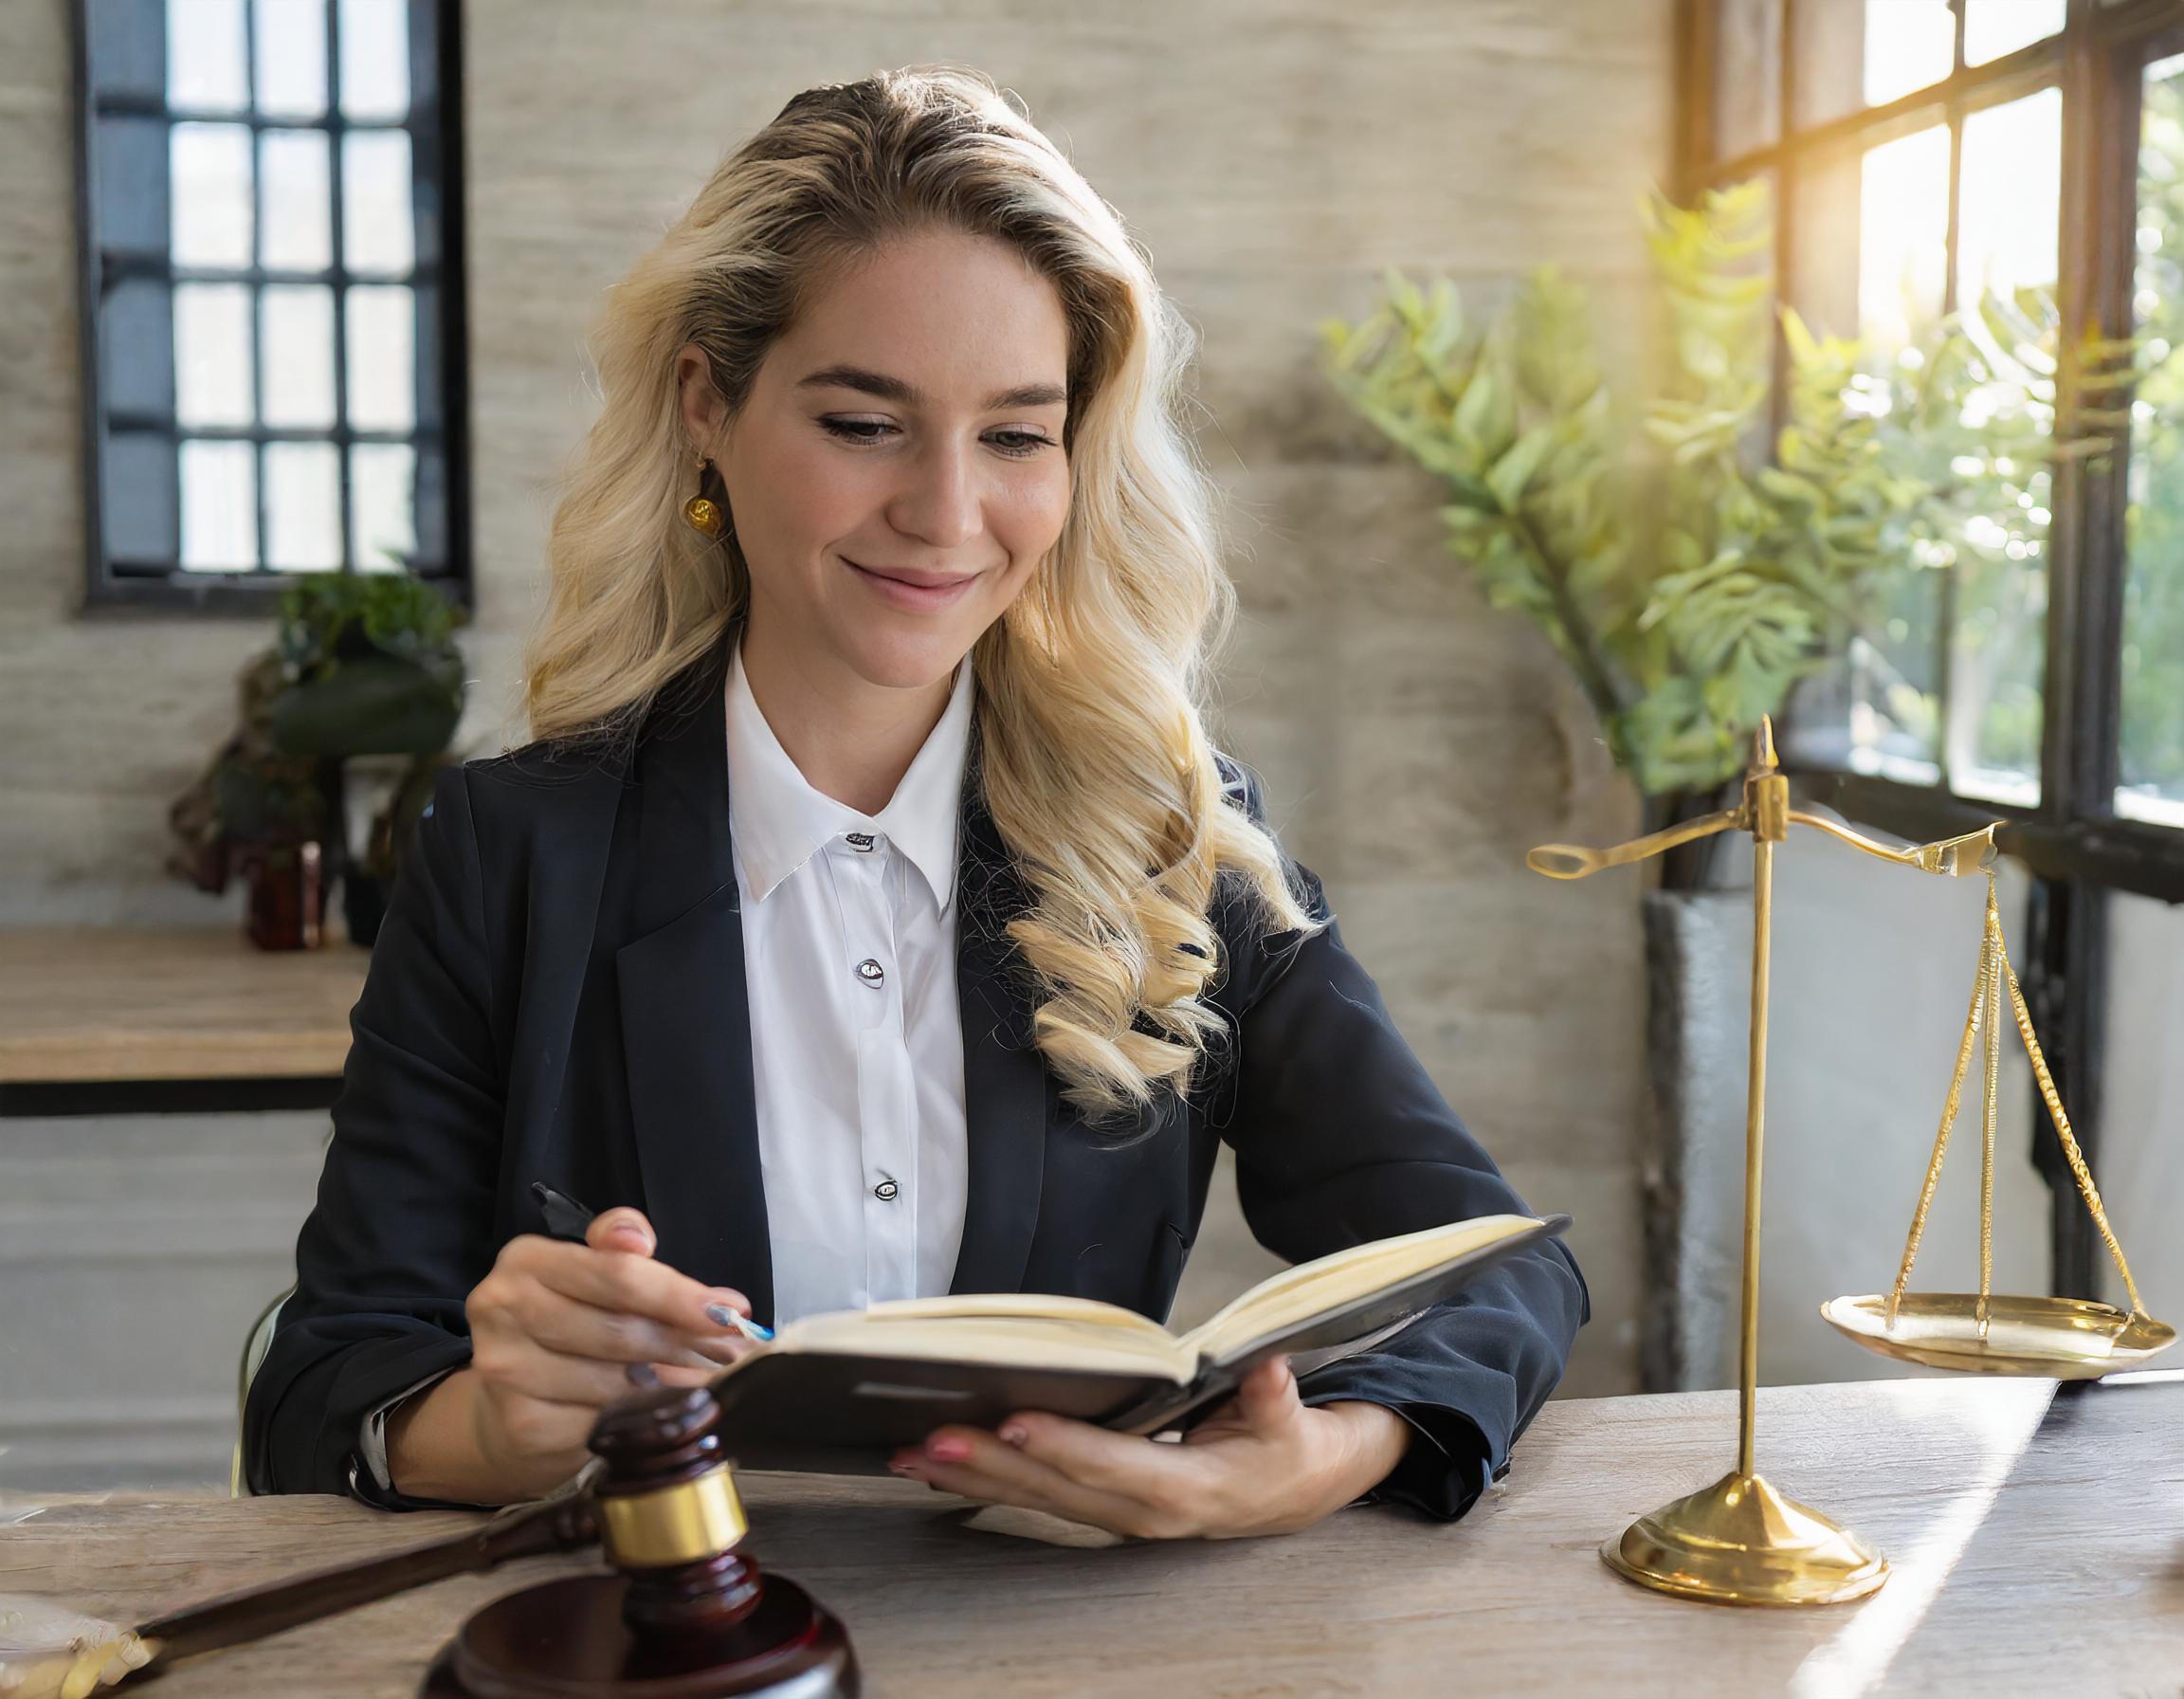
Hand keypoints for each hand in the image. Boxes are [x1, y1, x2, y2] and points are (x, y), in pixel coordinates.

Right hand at [402, 1207, 759, 1498]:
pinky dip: (641, 1420)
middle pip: (621, 1329)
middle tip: (731, 1350)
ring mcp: (508, 1371)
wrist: (505, 1407)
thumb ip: (617, 1251)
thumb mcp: (586, 1274)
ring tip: (703, 1379)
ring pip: (617, 1380)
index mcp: (526, 1260)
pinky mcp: (522, 1425)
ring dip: (673, 1384)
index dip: (679, 1295)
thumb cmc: (563, 1328)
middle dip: (686, 1342)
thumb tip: (637, 1238)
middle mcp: (504, 1309)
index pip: (616, 1274)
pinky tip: (659, 1413)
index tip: (731, 1310)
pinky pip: (604, 1424)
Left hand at [886, 1356, 1410, 1539]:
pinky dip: (981, 1482)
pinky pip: (1034, 1497)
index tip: (1014, 1420)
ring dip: (969, 1478)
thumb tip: (1267, 1368)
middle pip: (1056, 1489)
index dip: (1064, 1447)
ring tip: (906, 1454)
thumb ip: (1275, 1397)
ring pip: (1034, 1498)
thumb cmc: (1288, 1448)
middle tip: (927, 1438)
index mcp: (1188, 1489)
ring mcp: (1115, 1516)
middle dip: (989, 1464)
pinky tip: (933, 1467)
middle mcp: (1140, 1513)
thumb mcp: (1295, 1422)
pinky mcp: (1098, 1507)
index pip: (1116, 1467)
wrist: (1295, 1493)